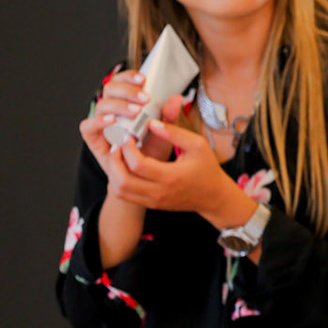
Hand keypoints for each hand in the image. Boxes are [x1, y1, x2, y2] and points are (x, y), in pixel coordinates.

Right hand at [81, 72, 185, 163]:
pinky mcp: (93, 138)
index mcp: (127, 101)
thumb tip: (176, 98)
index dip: (129, 76)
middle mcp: (112, 109)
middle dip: (128, 90)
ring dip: (118, 105)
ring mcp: (101, 123)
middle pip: (110, 89)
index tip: (144, 79)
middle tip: (145, 98)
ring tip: (136, 112)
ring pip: (101, 104)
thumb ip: (169, 116)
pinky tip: (112, 120)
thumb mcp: (164, 132)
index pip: (123, 81)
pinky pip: (87, 126)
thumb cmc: (152, 149)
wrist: (142, 174)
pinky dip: (98, 121)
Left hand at [110, 119, 255, 228]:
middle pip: (123, 181)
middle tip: (118, 146)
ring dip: (114, 172)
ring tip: (119, 157)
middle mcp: (159, 192)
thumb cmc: (207, 168)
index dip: (127, 149)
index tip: (129, 136)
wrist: (213, 196)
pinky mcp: (151, 204)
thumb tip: (151, 123)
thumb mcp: (197, 145)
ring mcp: (154, 201)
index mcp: (171, 176)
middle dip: (114, 161)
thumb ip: (174, 132)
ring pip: (119, 190)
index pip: (138, 165)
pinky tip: (124, 168)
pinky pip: (125, 196)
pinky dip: (118, 182)